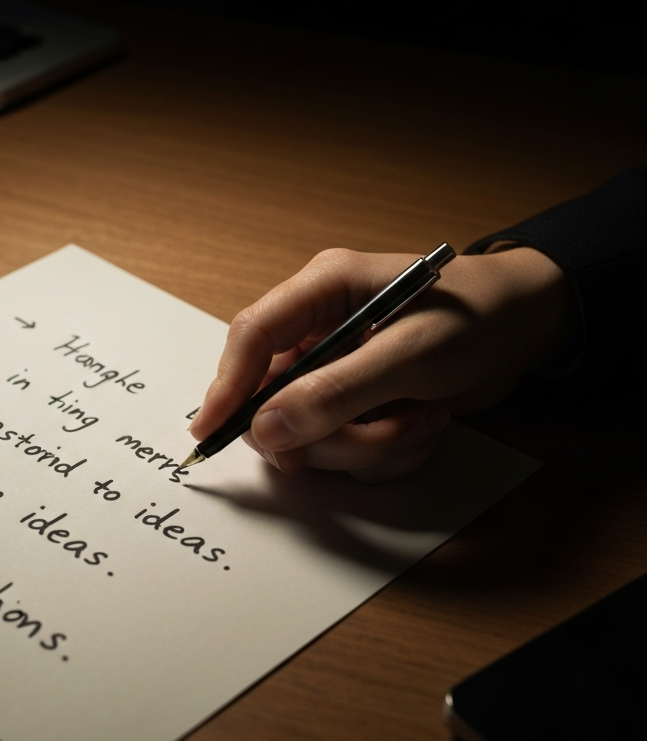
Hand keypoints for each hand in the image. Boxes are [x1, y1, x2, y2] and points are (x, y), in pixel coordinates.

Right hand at [190, 246, 571, 482]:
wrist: (530, 329)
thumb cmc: (478, 317)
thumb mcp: (411, 354)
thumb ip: (337, 391)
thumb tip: (267, 429)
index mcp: (322, 291)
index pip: (252, 336)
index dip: (226, 385)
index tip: (209, 432)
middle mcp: (318, 331)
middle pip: (276, 400)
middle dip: (327, 433)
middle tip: (378, 436)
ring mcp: (335, 370)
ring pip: (310, 433)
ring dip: (365, 445)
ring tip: (421, 422)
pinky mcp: (355, 402)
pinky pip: (343, 445)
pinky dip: (383, 450)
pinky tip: (422, 422)